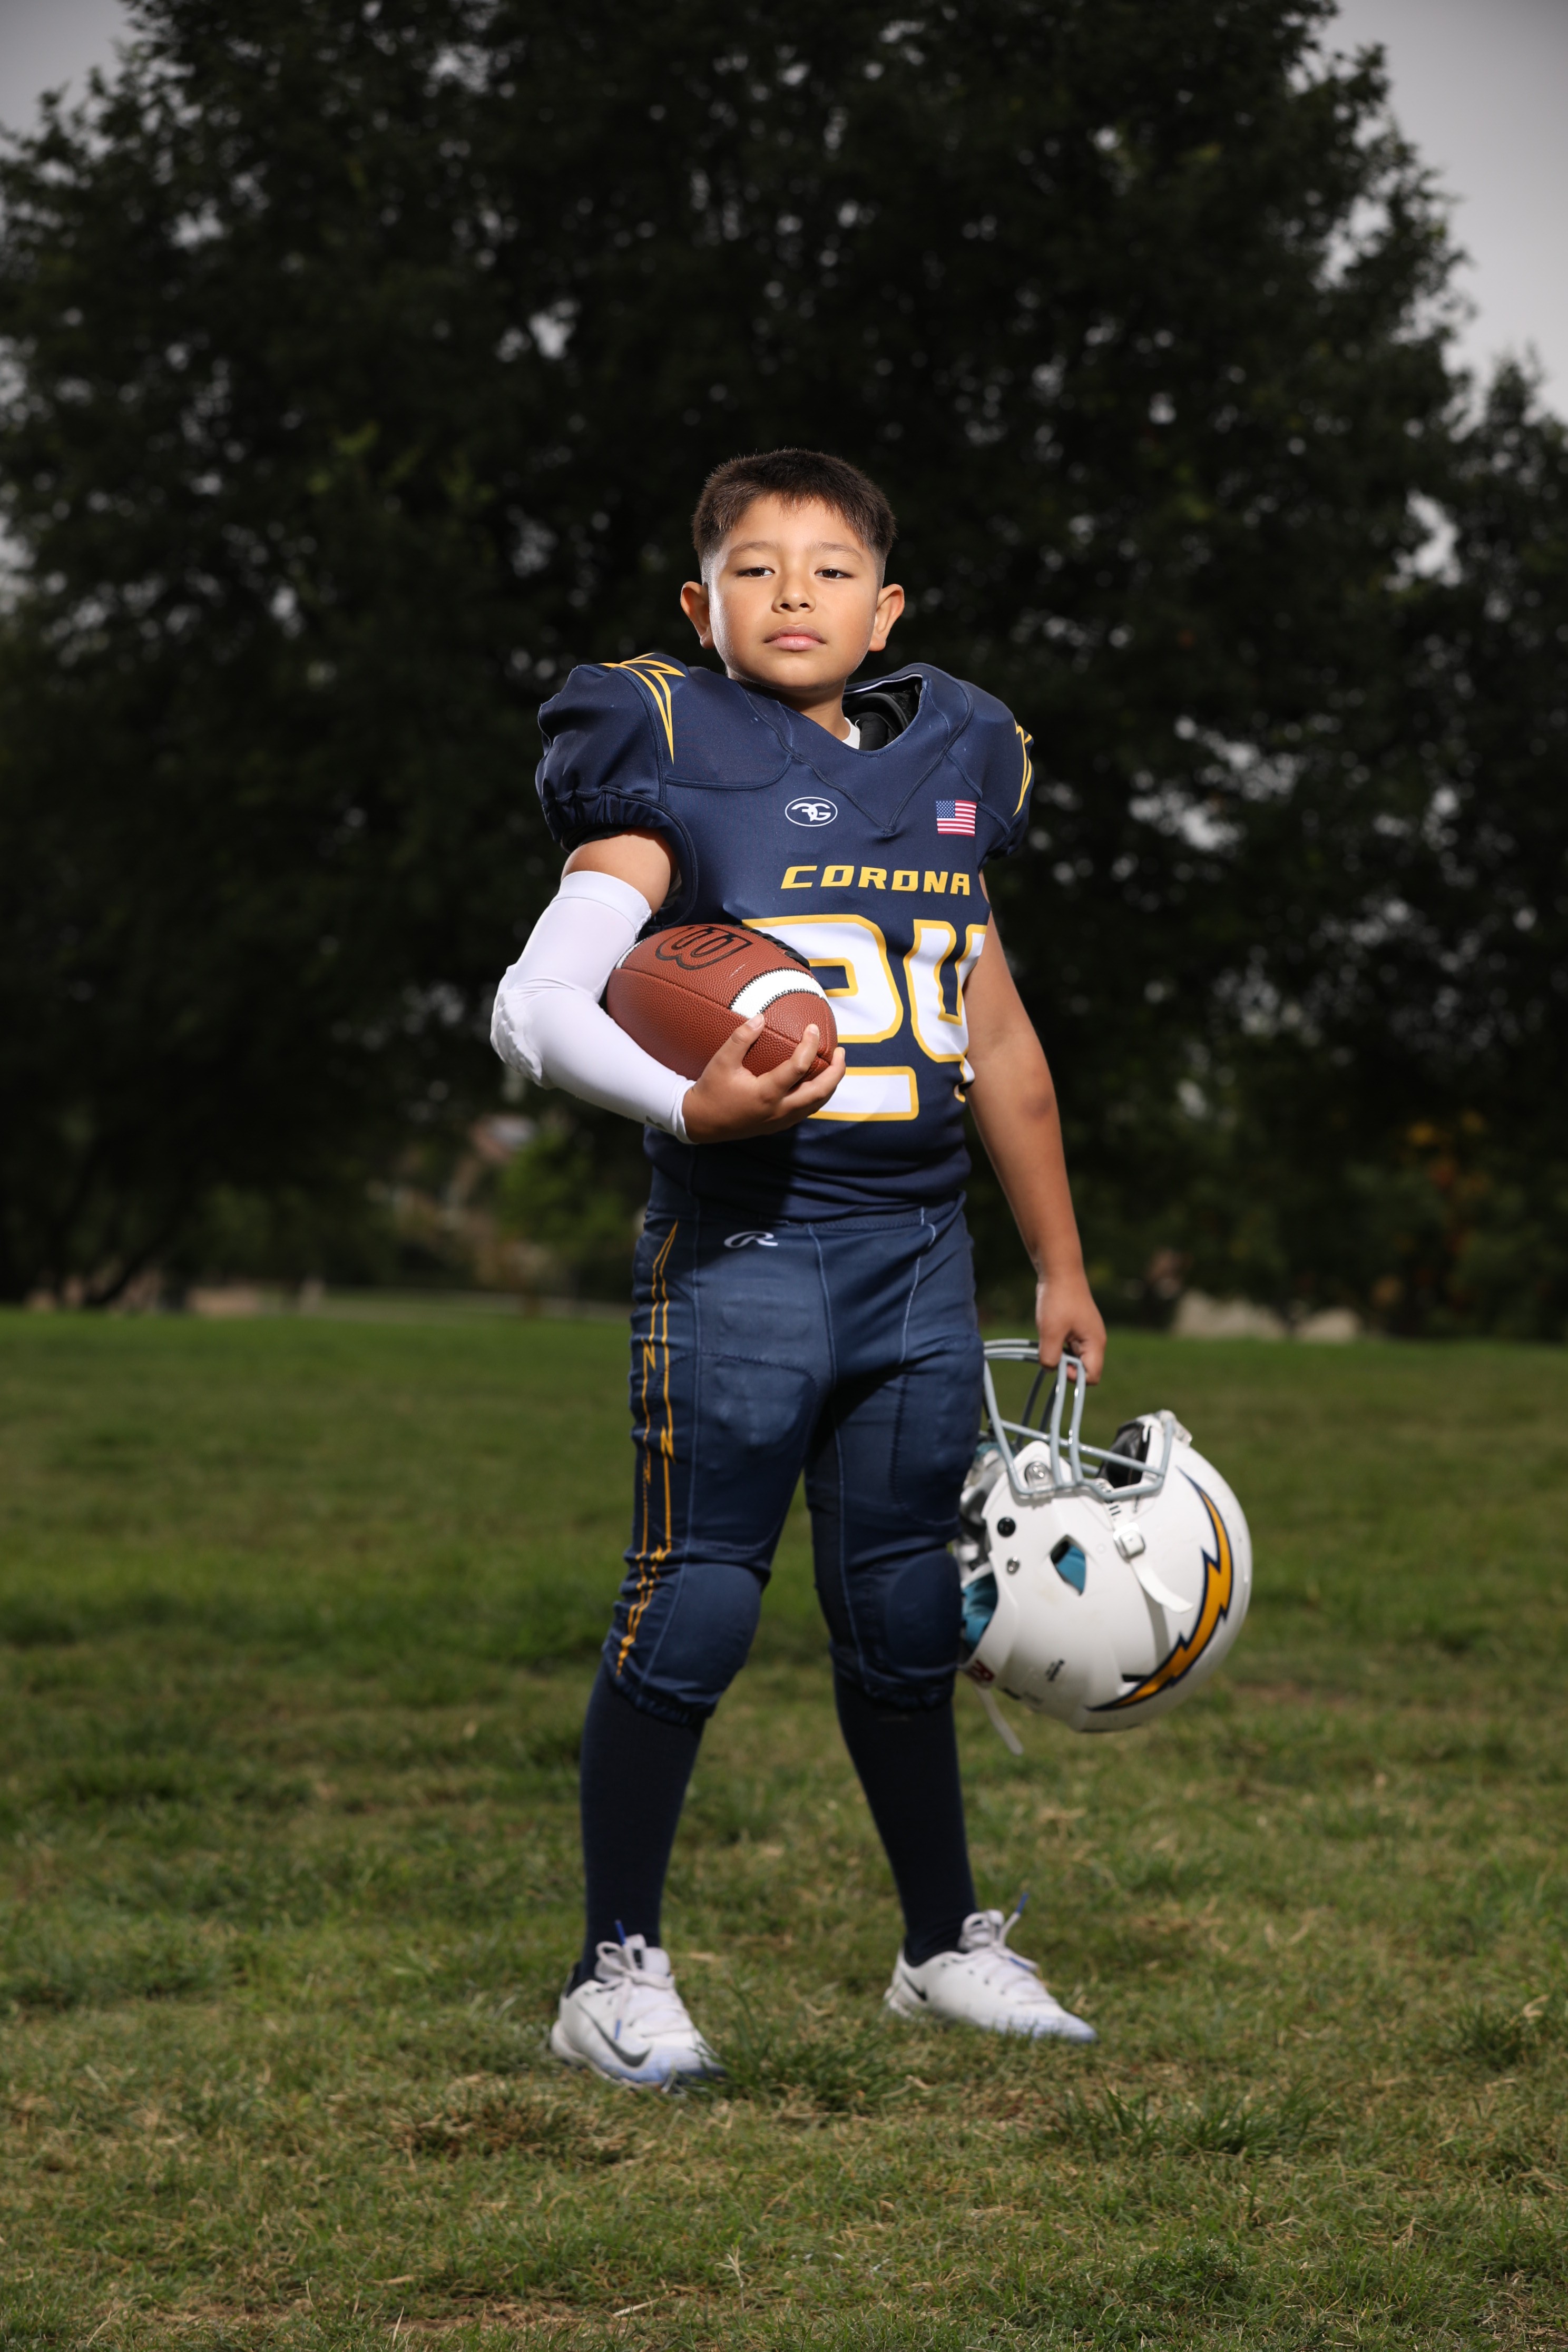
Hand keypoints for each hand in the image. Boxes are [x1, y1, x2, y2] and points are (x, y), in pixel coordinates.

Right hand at [681, 1018, 845, 1142]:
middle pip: (820, 1092)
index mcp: (767, 1094)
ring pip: (817, 1104)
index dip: (810, 1045)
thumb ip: (741, 1038)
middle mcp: (779, 1110)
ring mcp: (781, 1121)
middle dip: (836, 1072)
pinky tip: (815, 1082)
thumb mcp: (721, 1061)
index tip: (813, 1028)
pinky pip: (806, 1110)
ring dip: (829, 1085)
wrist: (701, 1123)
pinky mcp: (778, 1125)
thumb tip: (760, 1017)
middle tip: (840, 1052)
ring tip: (834, 1066)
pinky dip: (817, 1095)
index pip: (799, 1068)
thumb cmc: (710, 1090)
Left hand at [1035, 1267, 1106, 1382]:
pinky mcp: (1076, 1327)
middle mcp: (1094, 1341)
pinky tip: (1049, 1331)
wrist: (1059, 1271)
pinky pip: (1067, 1344)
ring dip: (1058, 1353)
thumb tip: (1050, 1370)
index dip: (1074, 1377)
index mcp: (1095, 1344)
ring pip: (1072, 1356)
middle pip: (1082, 1368)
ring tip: (1049, 1337)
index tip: (1058, 1362)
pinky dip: (1057, 1343)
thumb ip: (1051, 1357)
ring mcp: (1085, 1333)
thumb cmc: (1058, 1300)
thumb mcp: (1051, 1332)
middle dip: (1064, 1364)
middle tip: (1051, 1348)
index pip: (1091, 1377)